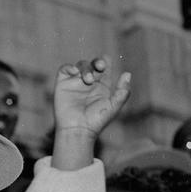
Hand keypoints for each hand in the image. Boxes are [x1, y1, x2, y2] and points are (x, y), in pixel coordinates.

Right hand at [51, 56, 130, 170]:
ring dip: (86, 69)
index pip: (104, 67)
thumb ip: (123, 91)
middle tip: (100, 67)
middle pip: (93, 63)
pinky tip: (74, 72)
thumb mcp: (114, 106)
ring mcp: (75, 83)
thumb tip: (127, 74)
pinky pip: (64, 69)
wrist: (78, 130)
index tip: (106, 66)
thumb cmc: (96, 121)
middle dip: (97, 62)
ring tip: (88, 80)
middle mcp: (88, 83)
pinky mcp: (62, 84)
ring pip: (81, 65)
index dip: (106, 61)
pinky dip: (68, 67)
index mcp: (101, 86)